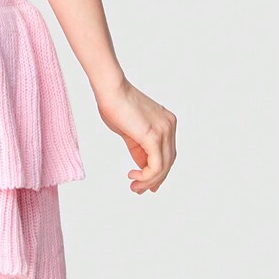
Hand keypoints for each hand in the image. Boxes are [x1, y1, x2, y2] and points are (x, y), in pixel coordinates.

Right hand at [94, 78, 177, 193]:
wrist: (109, 89)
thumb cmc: (114, 104)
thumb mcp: (129, 131)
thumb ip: (138, 147)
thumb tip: (142, 166)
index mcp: (166, 122)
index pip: (167, 153)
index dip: (158, 171)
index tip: (145, 183)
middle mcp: (170, 126)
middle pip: (168, 161)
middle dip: (154, 179)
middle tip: (139, 189)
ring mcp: (165, 131)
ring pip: (163, 167)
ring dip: (148, 180)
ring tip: (134, 186)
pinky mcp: (155, 137)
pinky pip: (156, 166)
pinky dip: (146, 176)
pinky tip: (133, 176)